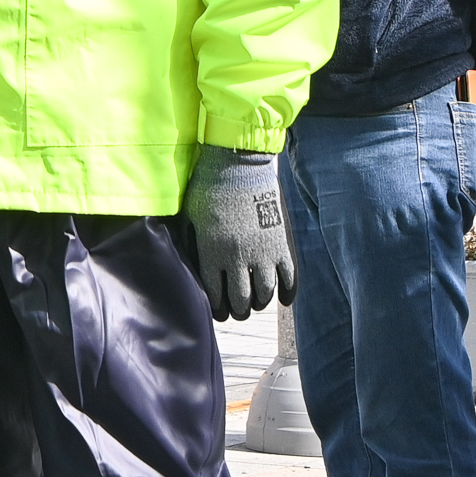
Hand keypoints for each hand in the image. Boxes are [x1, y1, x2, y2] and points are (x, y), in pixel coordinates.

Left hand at [182, 145, 292, 319]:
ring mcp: (263, 252)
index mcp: (213, 252)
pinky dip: (288, 293)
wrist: (239, 165)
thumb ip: (189, 243)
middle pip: (241, 300)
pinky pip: (290, 278)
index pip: (215, 294)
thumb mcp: (189, 216)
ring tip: (255, 304)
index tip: (218, 311)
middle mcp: (239, 258)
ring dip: (259, 303)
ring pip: (265, 294)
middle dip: (238, 310)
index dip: (217, 307)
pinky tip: (284, 300)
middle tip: (237, 311)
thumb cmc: (208, 187)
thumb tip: (185, 264)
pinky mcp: (282, 244)